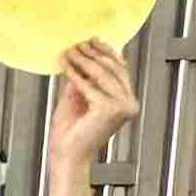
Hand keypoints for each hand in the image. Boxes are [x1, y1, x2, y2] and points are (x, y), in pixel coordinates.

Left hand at [47, 40, 139, 172]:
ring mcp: (122, 107)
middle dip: (93, 54)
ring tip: (70, 51)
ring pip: (102, 75)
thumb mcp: (79, 98)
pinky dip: (76, 74)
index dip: (106, 52)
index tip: (92, 40)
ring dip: (84, 60)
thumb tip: (84, 53)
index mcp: (127, 101)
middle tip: (78, 43)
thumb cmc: (72, 131)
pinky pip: (90, 86)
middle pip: (113, 69)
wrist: (67, 155)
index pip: (120, 69)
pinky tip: (66, 65)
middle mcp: (129, 103)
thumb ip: (85, 78)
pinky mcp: (108, 110)